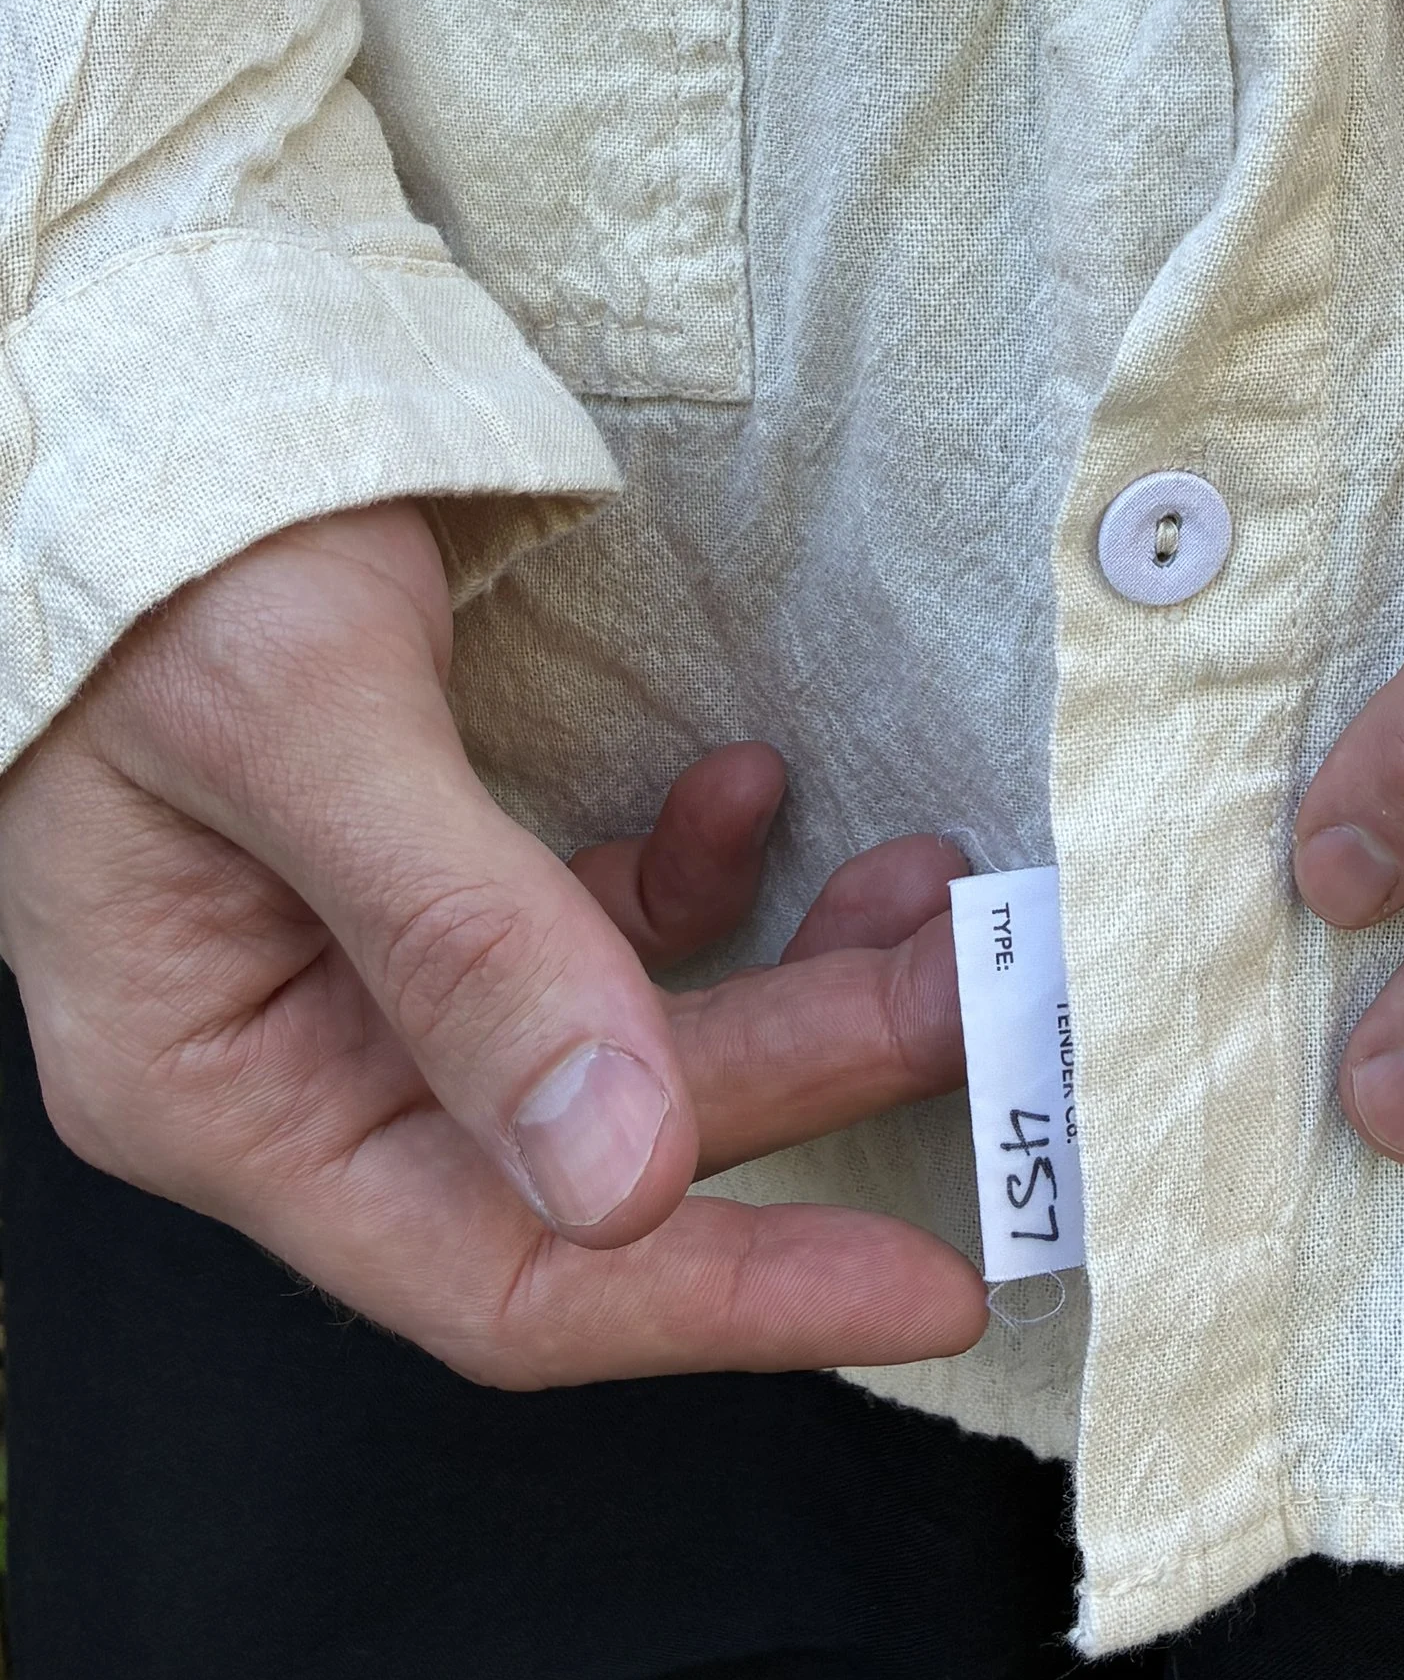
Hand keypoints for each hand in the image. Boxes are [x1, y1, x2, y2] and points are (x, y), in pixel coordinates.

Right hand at [0, 504, 985, 1376]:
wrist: (142, 382)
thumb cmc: (160, 549)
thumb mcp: (303, 727)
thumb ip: (464, 947)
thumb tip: (622, 1181)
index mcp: (217, 1087)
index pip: (493, 1276)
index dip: (720, 1297)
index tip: (929, 1281)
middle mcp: (298, 1059)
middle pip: (596, 1142)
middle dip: (806, 1067)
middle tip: (986, 993)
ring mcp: (369, 968)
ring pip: (630, 1028)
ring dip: (791, 965)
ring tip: (933, 888)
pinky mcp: (433, 872)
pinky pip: (599, 918)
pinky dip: (701, 867)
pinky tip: (756, 792)